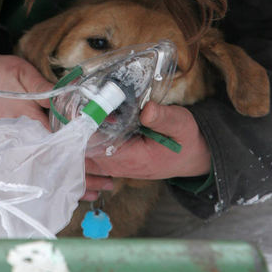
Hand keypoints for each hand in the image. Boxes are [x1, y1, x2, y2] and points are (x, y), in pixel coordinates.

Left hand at [82, 102, 210, 198]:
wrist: (194, 155)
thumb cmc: (186, 139)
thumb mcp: (180, 123)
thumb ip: (163, 118)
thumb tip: (146, 110)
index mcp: (136, 159)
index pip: (100, 149)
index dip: (88, 131)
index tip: (84, 110)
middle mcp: (123, 167)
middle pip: (89, 153)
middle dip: (81, 130)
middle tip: (77, 104)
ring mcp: (120, 166)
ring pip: (90, 155)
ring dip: (83, 135)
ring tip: (79, 110)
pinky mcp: (119, 161)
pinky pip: (96, 154)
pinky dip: (89, 140)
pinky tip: (88, 121)